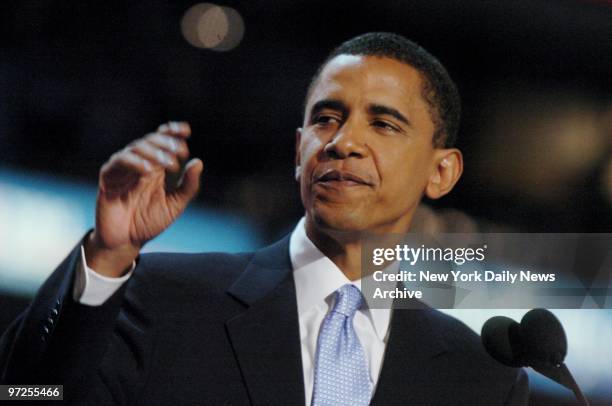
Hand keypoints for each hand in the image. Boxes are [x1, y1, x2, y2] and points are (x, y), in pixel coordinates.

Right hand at [85, 122, 203, 276]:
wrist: (126, 242)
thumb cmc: (149, 223)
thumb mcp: (175, 205)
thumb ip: (188, 186)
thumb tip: (198, 162)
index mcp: (155, 167)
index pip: (162, 141)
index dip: (172, 132)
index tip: (186, 130)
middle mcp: (139, 165)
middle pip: (150, 141)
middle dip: (166, 143)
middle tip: (180, 151)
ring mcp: (123, 170)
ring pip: (135, 148)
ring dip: (154, 152)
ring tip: (168, 164)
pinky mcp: (108, 178)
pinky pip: (118, 163)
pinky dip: (134, 162)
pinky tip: (148, 171)